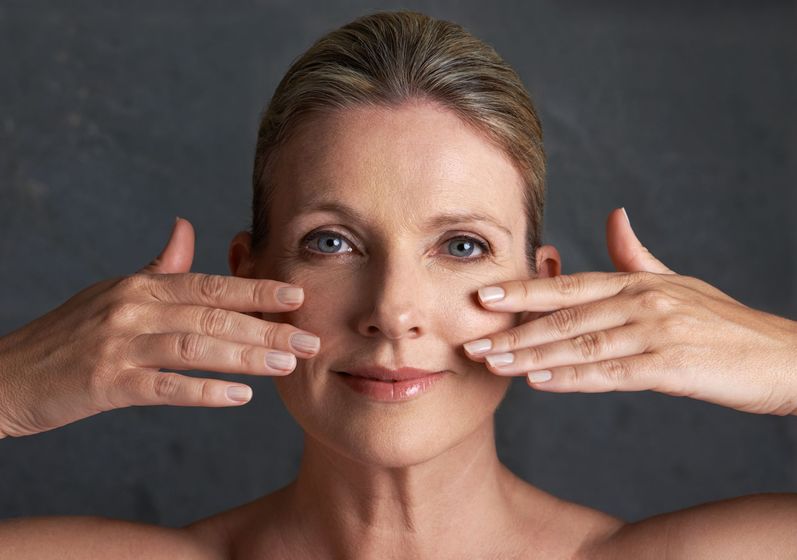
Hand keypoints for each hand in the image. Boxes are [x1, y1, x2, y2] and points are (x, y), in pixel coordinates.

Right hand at [0, 217, 319, 438]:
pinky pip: (165, 387)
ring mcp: (118, 345)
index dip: (257, 290)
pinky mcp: (106, 383)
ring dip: (247, 356)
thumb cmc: (67, 336)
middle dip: (267, 328)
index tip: (299, 296)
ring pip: (197, 347)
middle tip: (310, 339)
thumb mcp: (113, 292)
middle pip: (213, 315)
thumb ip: (159, 267)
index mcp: (140, 286)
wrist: (5, 375)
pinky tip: (242, 397)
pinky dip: (206, 391)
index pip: (210, 284)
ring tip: (287, 365)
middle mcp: (133, 308)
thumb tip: (187, 228)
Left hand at [462, 208, 796, 415]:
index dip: (522, 290)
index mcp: (636, 282)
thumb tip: (614, 215)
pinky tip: (540, 381)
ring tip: (493, 362)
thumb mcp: (678, 282)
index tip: (481, 295)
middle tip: (471, 339)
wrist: (783, 356)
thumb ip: (637, 256)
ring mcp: (656, 331)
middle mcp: (641, 301)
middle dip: (513, 329)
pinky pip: (611, 373)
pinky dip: (572, 377)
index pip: (568, 285)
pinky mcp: (672, 365)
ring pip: (580, 343)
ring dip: (531, 355)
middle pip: (564, 316)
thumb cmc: (724, 323)